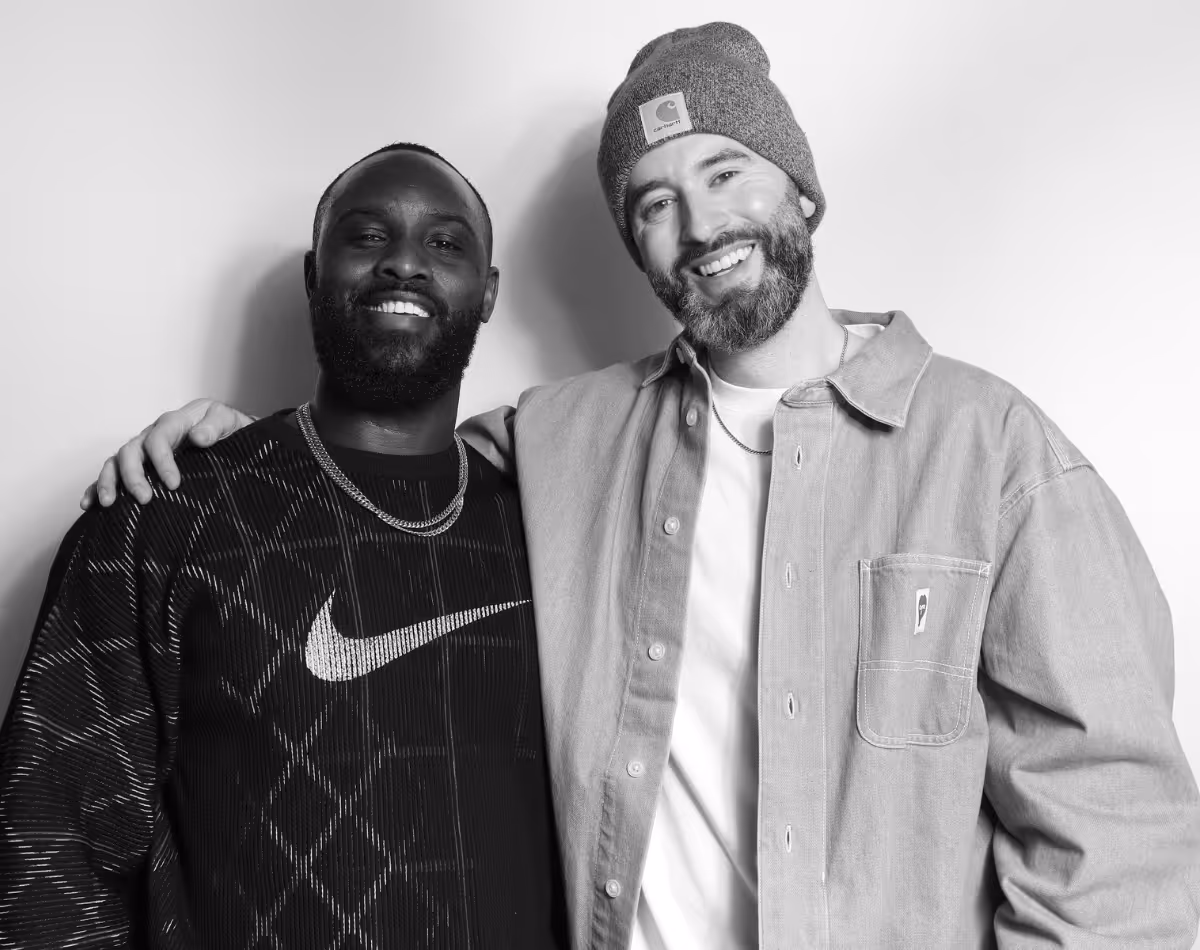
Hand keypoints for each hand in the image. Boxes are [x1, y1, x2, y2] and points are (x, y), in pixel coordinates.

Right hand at [81, 399, 256, 507]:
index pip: (159, 438)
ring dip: (109, 482)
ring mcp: (142, 450)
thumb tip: (198, 437)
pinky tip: (90, 504)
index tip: (174, 484)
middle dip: (133, 475)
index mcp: (174, 422)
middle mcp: (152, 435)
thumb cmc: (227, 427)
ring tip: (109, 504)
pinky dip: (97, 487)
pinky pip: (112, 474)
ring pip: (116, 462)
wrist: (227, 434)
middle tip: (145, 499)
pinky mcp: (138, 465)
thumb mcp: (228, 420)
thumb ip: (215, 426)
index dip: (162, 461)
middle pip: (131, 451)